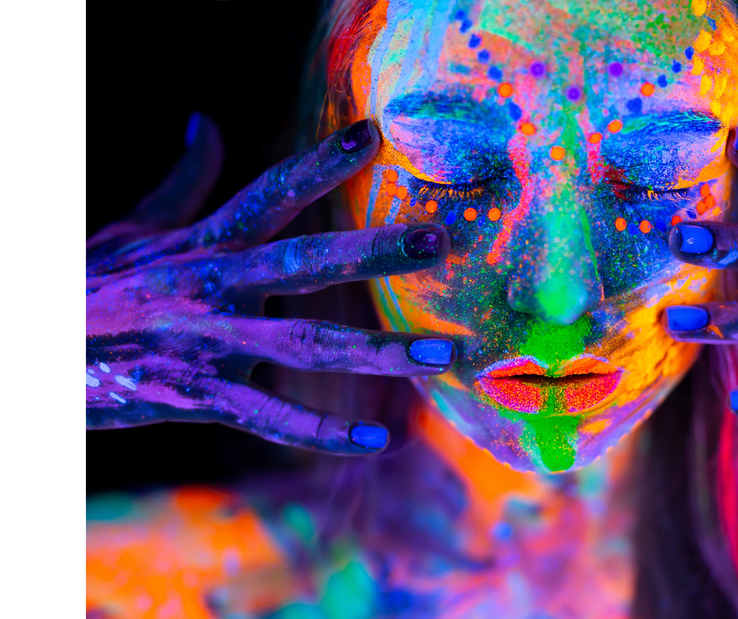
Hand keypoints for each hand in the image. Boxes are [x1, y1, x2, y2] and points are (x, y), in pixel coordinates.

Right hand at [86, 115, 453, 452]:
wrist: (31, 354)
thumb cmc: (90, 288)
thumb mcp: (134, 227)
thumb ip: (186, 180)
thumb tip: (207, 121)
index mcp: (204, 243)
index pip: (270, 193)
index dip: (320, 162)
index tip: (374, 134)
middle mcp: (214, 286)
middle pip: (306, 261)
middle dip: (375, 249)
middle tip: (440, 239)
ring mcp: (209, 343)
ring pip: (307, 345)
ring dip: (379, 351)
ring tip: (443, 354)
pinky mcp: (196, 396)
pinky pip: (270, 417)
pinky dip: (322, 432)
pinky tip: (377, 442)